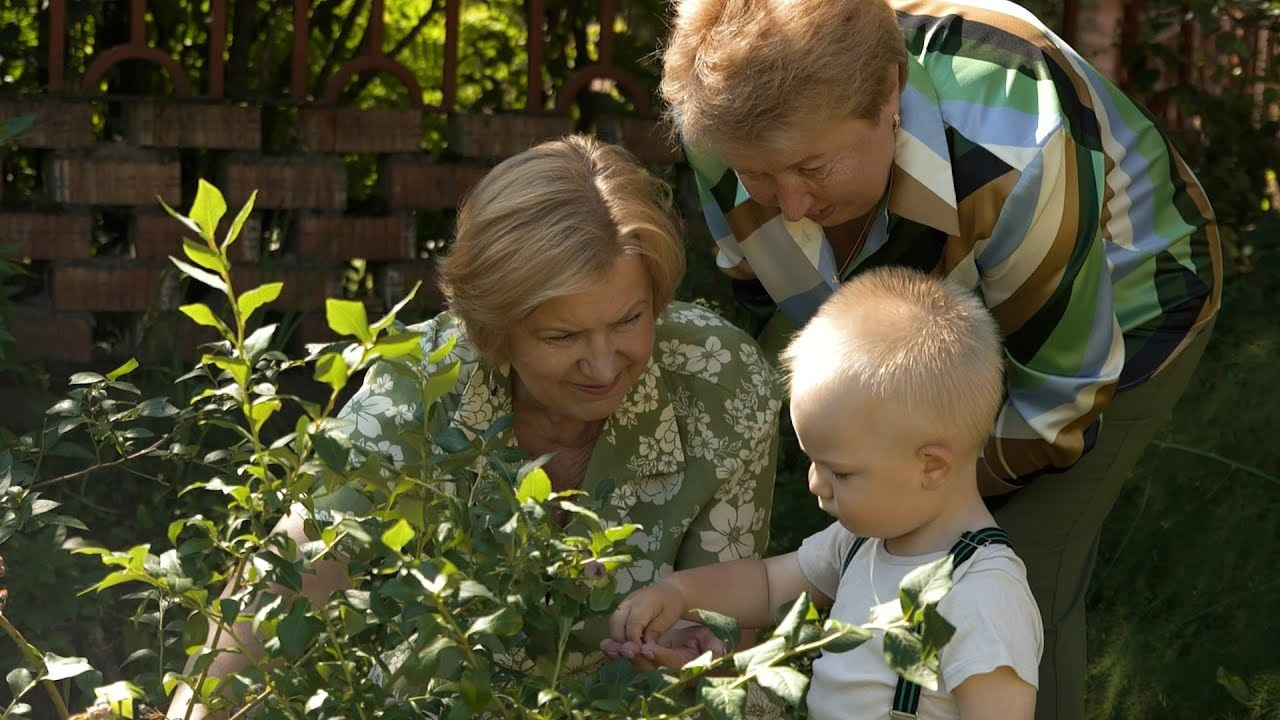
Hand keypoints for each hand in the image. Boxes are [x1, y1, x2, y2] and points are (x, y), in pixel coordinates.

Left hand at [601, 624, 727, 670]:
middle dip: (636, 658)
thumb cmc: (707, 643)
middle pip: (649, 668)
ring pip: (636, 666)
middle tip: (625, 647)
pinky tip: (606, 645)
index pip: (672, 663)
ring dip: (621, 657)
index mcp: (685, 666)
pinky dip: (617, 654)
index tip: (649, 648)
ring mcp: (655, 669)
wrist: (698, 649)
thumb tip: (721, 650)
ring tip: (609, 646)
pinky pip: (630, 660)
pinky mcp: (645, 663)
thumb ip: (715, 645)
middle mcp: (668, 673)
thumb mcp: (714, 641)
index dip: (660, 657)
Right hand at [607, 580, 686, 645]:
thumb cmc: (672, 604)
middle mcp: (628, 602)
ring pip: (613, 624)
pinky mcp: (621, 610)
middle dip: (622, 642)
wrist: (668, 591)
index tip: (640, 653)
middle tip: (634, 653)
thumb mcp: (670, 617)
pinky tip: (628, 644)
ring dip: (618, 639)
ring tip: (631, 649)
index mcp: (642, 603)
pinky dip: (618, 635)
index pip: (632, 625)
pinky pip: (614, 624)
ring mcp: (622, 605)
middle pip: (616, 624)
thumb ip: (656, 630)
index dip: (634, 642)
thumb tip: (645, 645)